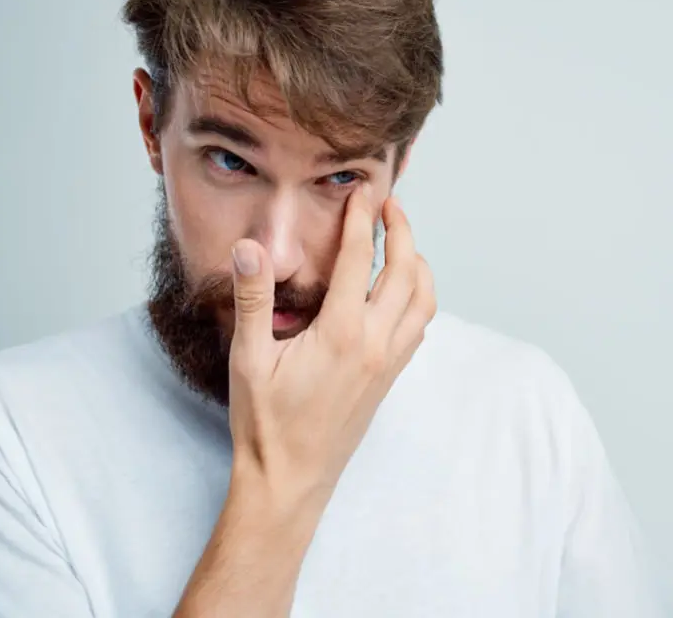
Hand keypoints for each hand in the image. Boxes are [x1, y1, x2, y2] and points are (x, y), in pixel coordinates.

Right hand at [226, 187, 435, 509]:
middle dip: (403, 231)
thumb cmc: (265, 423)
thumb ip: (253, 298)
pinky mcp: (390, 377)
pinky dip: (419, 297)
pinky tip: (401, 291)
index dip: (362, 219)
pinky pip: (419, 326)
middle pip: (407, 271)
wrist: (291, 480)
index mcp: (342, 332)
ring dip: (418, 263)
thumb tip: (250, 248)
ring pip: (424, 300)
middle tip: (390, 204)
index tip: (362, 192)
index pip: (360, 259)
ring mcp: (388, 361)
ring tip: (401, 241)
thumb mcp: (249, 358)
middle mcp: (376, 343)